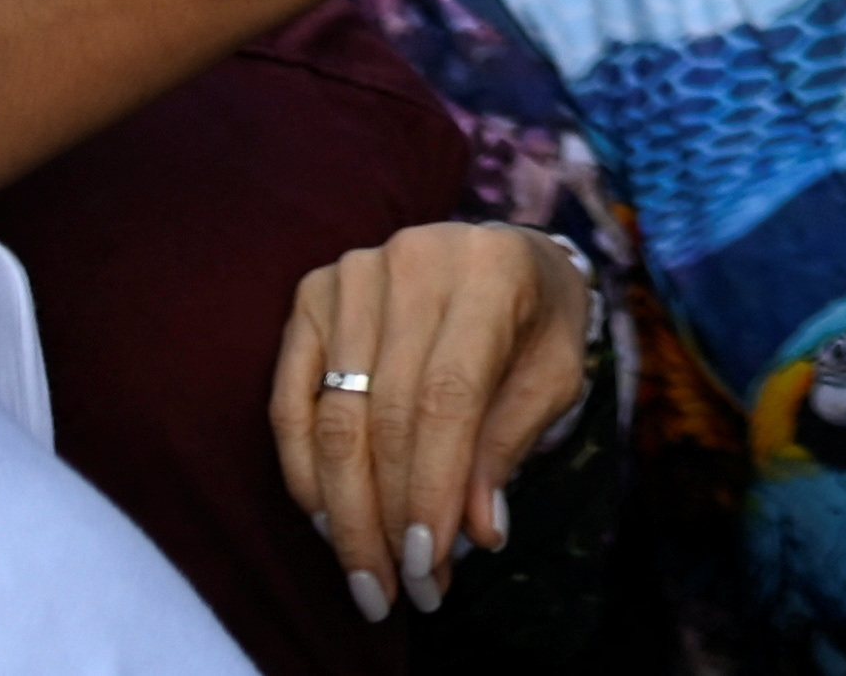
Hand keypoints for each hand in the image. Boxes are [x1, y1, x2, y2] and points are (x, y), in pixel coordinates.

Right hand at [271, 222, 590, 618]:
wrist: (503, 254)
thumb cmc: (537, 322)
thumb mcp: (554, 376)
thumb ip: (511, 444)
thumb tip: (476, 531)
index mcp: (490, 271)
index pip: (447, 398)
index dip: (432, 488)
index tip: (429, 564)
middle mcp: (414, 261)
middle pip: (384, 415)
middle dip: (389, 517)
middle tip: (398, 589)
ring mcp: (353, 275)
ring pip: (333, 418)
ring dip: (345, 510)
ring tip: (366, 572)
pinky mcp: (310, 297)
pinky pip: (291, 402)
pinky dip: (306, 470)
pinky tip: (328, 521)